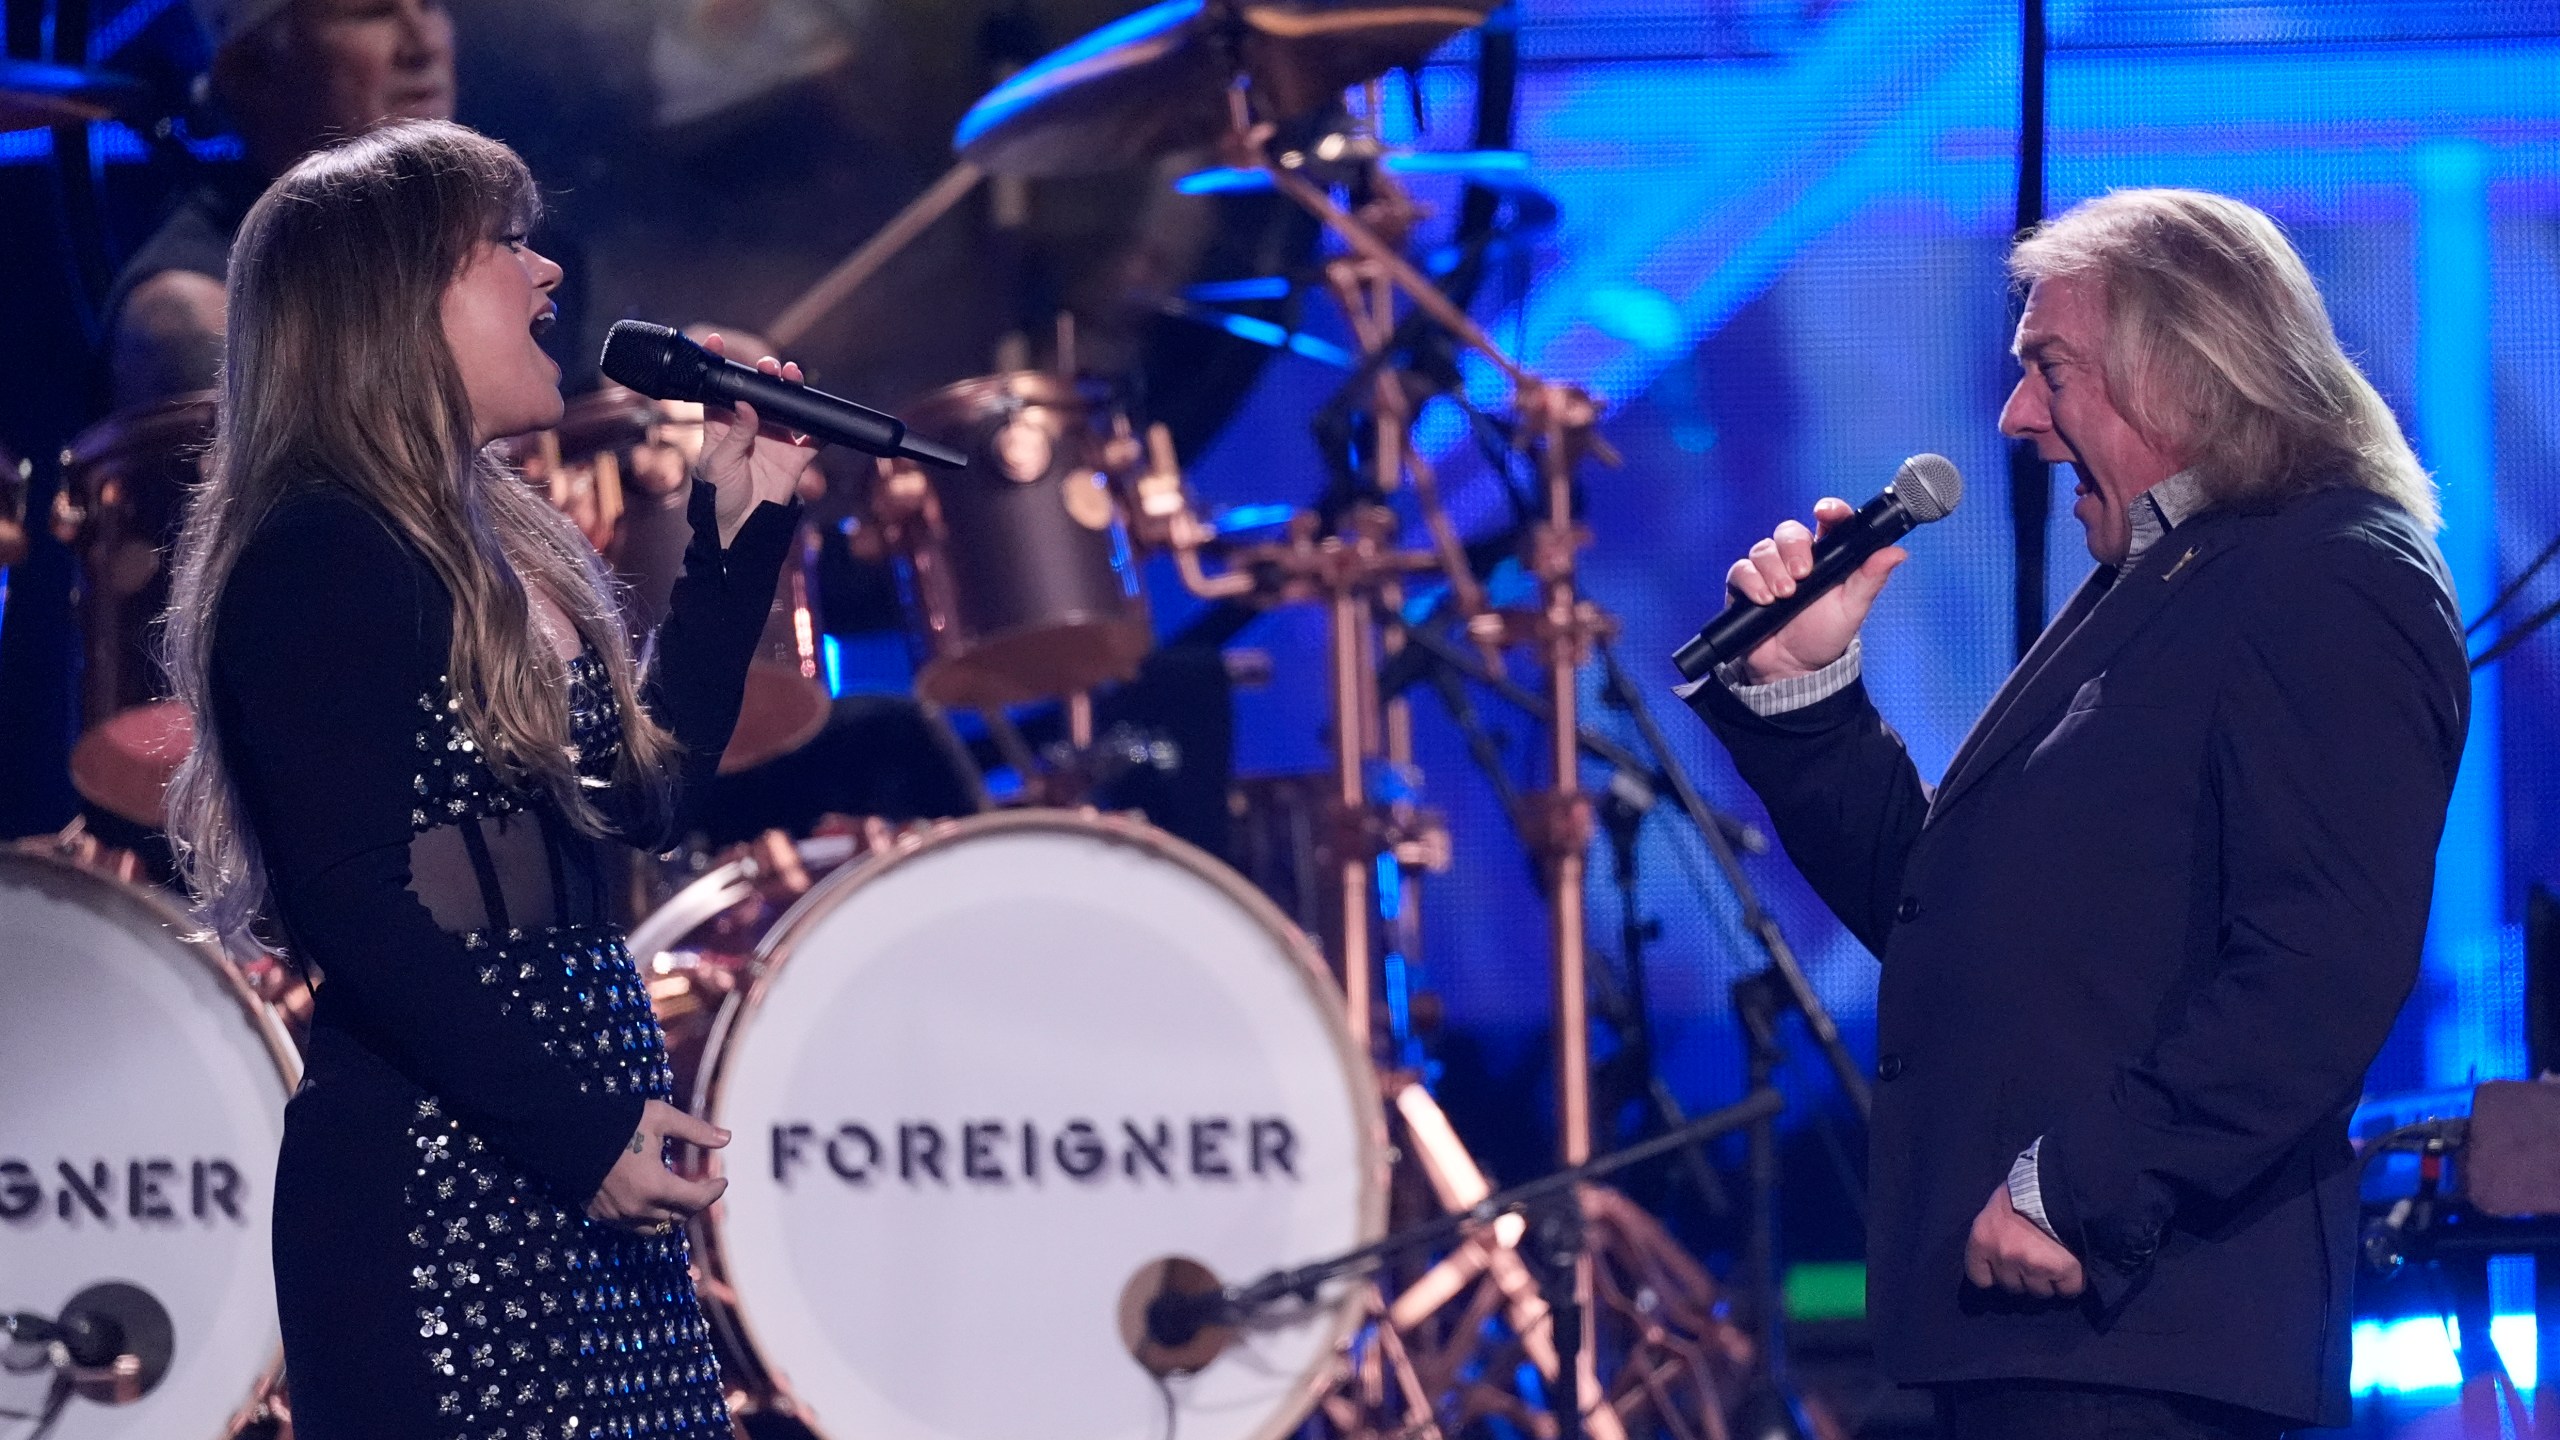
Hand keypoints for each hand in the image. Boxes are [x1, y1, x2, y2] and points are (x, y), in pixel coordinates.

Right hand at [585, 1099, 729, 1234]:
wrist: (567, 1133)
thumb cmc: (618, 1122)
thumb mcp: (660, 1118)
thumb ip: (695, 1130)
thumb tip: (727, 1138)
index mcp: (655, 1186)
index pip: (697, 1200)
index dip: (714, 1191)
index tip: (722, 1181)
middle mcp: (638, 1208)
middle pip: (680, 1217)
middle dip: (696, 1203)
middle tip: (702, 1186)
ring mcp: (618, 1216)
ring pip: (658, 1228)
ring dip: (674, 1215)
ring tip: (680, 1196)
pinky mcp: (601, 1215)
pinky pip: (634, 1227)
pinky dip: (649, 1218)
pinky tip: (652, 1201)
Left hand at [695, 333, 820, 544]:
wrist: (739, 530)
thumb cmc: (718, 497)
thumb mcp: (718, 463)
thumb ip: (734, 433)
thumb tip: (747, 405)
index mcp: (721, 425)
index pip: (719, 390)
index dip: (718, 367)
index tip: (715, 342)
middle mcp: (749, 428)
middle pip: (759, 393)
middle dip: (764, 375)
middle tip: (769, 366)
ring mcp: (774, 440)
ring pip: (787, 408)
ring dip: (792, 391)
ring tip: (792, 376)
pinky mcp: (795, 457)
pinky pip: (812, 439)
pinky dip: (821, 427)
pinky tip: (823, 414)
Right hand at [1724, 497, 1907, 682]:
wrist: (1791, 668)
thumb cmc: (1824, 635)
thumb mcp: (1852, 608)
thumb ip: (1870, 579)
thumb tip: (1897, 552)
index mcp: (1827, 556)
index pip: (1828, 522)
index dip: (1828, 510)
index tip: (1824, 512)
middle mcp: (1797, 557)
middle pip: (1789, 531)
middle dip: (1793, 549)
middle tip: (1801, 575)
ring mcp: (1770, 569)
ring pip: (1763, 548)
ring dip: (1772, 570)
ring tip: (1782, 596)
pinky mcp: (1746, 584)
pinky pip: (1741, 569)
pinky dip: (1751, 582)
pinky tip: (1763, 599)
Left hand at [1964, 1182, 2084, 1298]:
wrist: (2060, 1182)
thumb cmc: (2025, 1190)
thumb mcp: (1998, 1207)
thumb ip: (1995, 1235)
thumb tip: (1997, 1258)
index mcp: (1982, 1240)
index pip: (1980, 1277)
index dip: (1994, 1276)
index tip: (2006, 1270)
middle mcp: (2003, 1255)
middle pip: (2013, 1287)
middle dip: (2025, 1277)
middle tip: (2036, 1258)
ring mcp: (2031, 1265)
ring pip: (2040, 1292)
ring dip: (2048, 1280)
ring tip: (2056, 1258)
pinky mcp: (2060, 1269)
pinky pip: (2067, 1290)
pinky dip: (2071, 1282)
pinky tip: (2072, 1266)